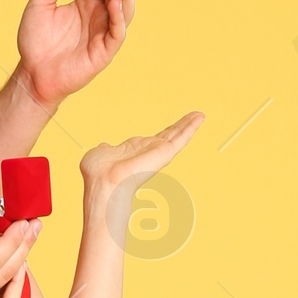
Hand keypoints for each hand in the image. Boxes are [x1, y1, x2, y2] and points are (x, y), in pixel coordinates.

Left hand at [12, 0, 133, 110]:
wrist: (30, 73)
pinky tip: (113, 4)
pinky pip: (117, 33)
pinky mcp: (103, 52)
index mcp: (87, 2)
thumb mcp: (41, 3)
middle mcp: (99, 16)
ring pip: (125, 10)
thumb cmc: (35, 41)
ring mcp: (103, 33)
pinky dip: (118, 18)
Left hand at [80, 112, 204, 218]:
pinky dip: (191, 127)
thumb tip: (105, 147)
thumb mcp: (100, 154)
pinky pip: (181, 137)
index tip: (171, 127)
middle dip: (180, 126)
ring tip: (200, 115)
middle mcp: (148, 152)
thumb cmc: (98, 173)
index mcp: (134, 151)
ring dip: (189, 124)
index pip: (152, 140)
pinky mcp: (165, 152)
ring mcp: (158, 152)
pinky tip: (199, 118)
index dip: (162, 133)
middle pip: (168, 135)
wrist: (104, 183)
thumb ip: (105, 150)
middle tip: (193, 116)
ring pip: (177, 135)